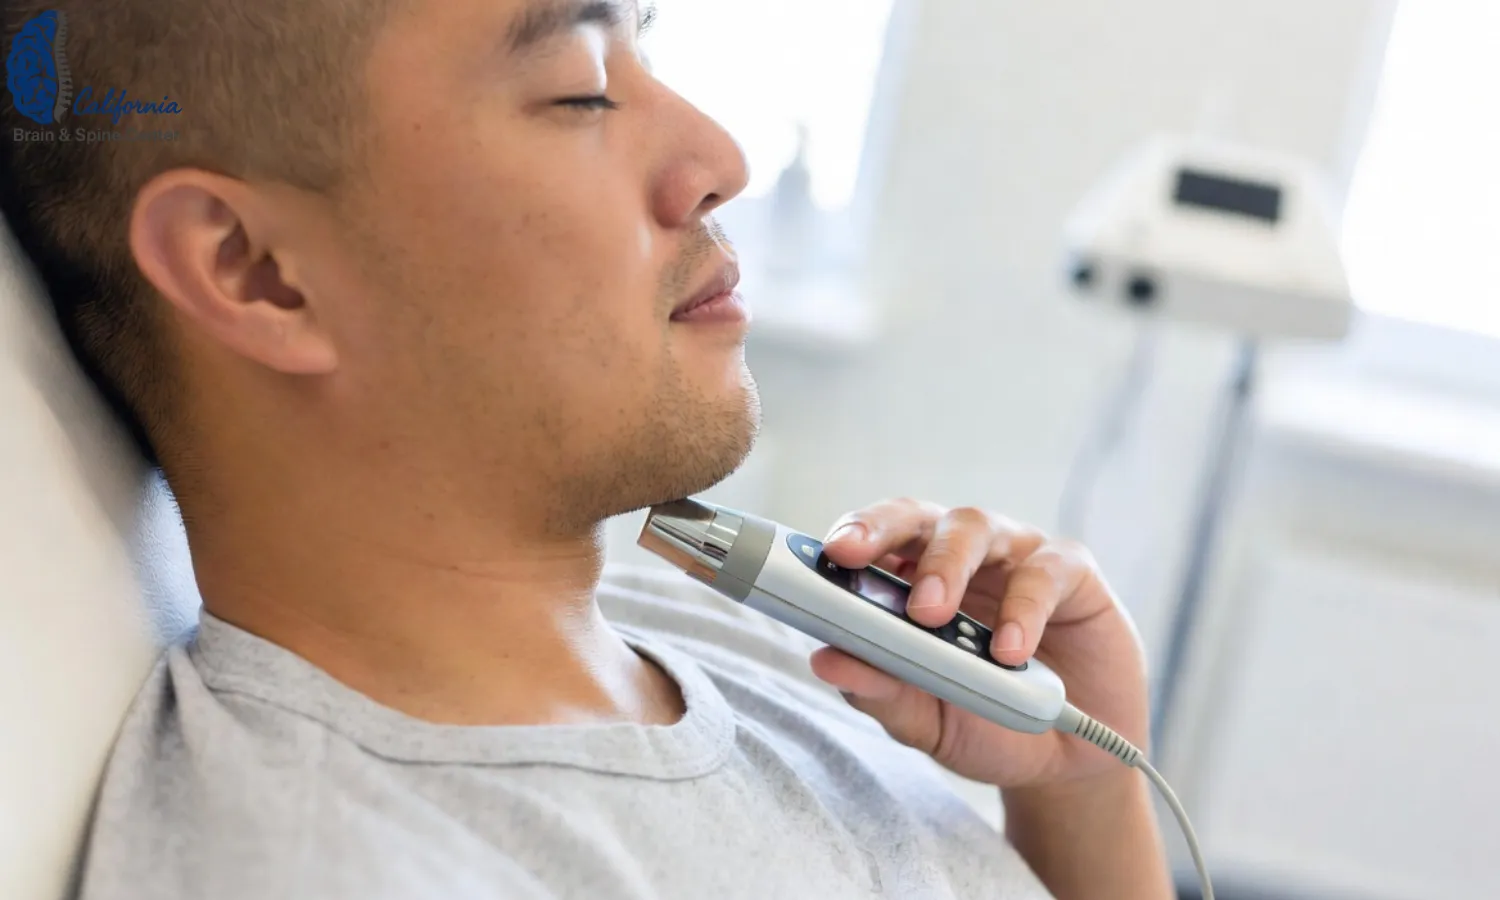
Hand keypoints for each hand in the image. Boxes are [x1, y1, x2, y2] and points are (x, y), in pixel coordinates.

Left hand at [808, 498, 1149, 789]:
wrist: (1068, 759)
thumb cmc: (985, 722)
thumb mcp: (925, 718)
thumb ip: (880, 691)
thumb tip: (824, 661)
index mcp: (911, 579)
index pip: (870, 540)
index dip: (842, 538)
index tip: (817, 554)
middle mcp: (959, 555)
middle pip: (914, 517)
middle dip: (878, 530)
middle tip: (852, 557)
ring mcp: (1015, 557)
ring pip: (973, 527)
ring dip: (944, 567)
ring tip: (929, 615)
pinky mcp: (1073, 575)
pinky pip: (1045, 571)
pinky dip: (1022, 608)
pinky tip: (1008, 652)